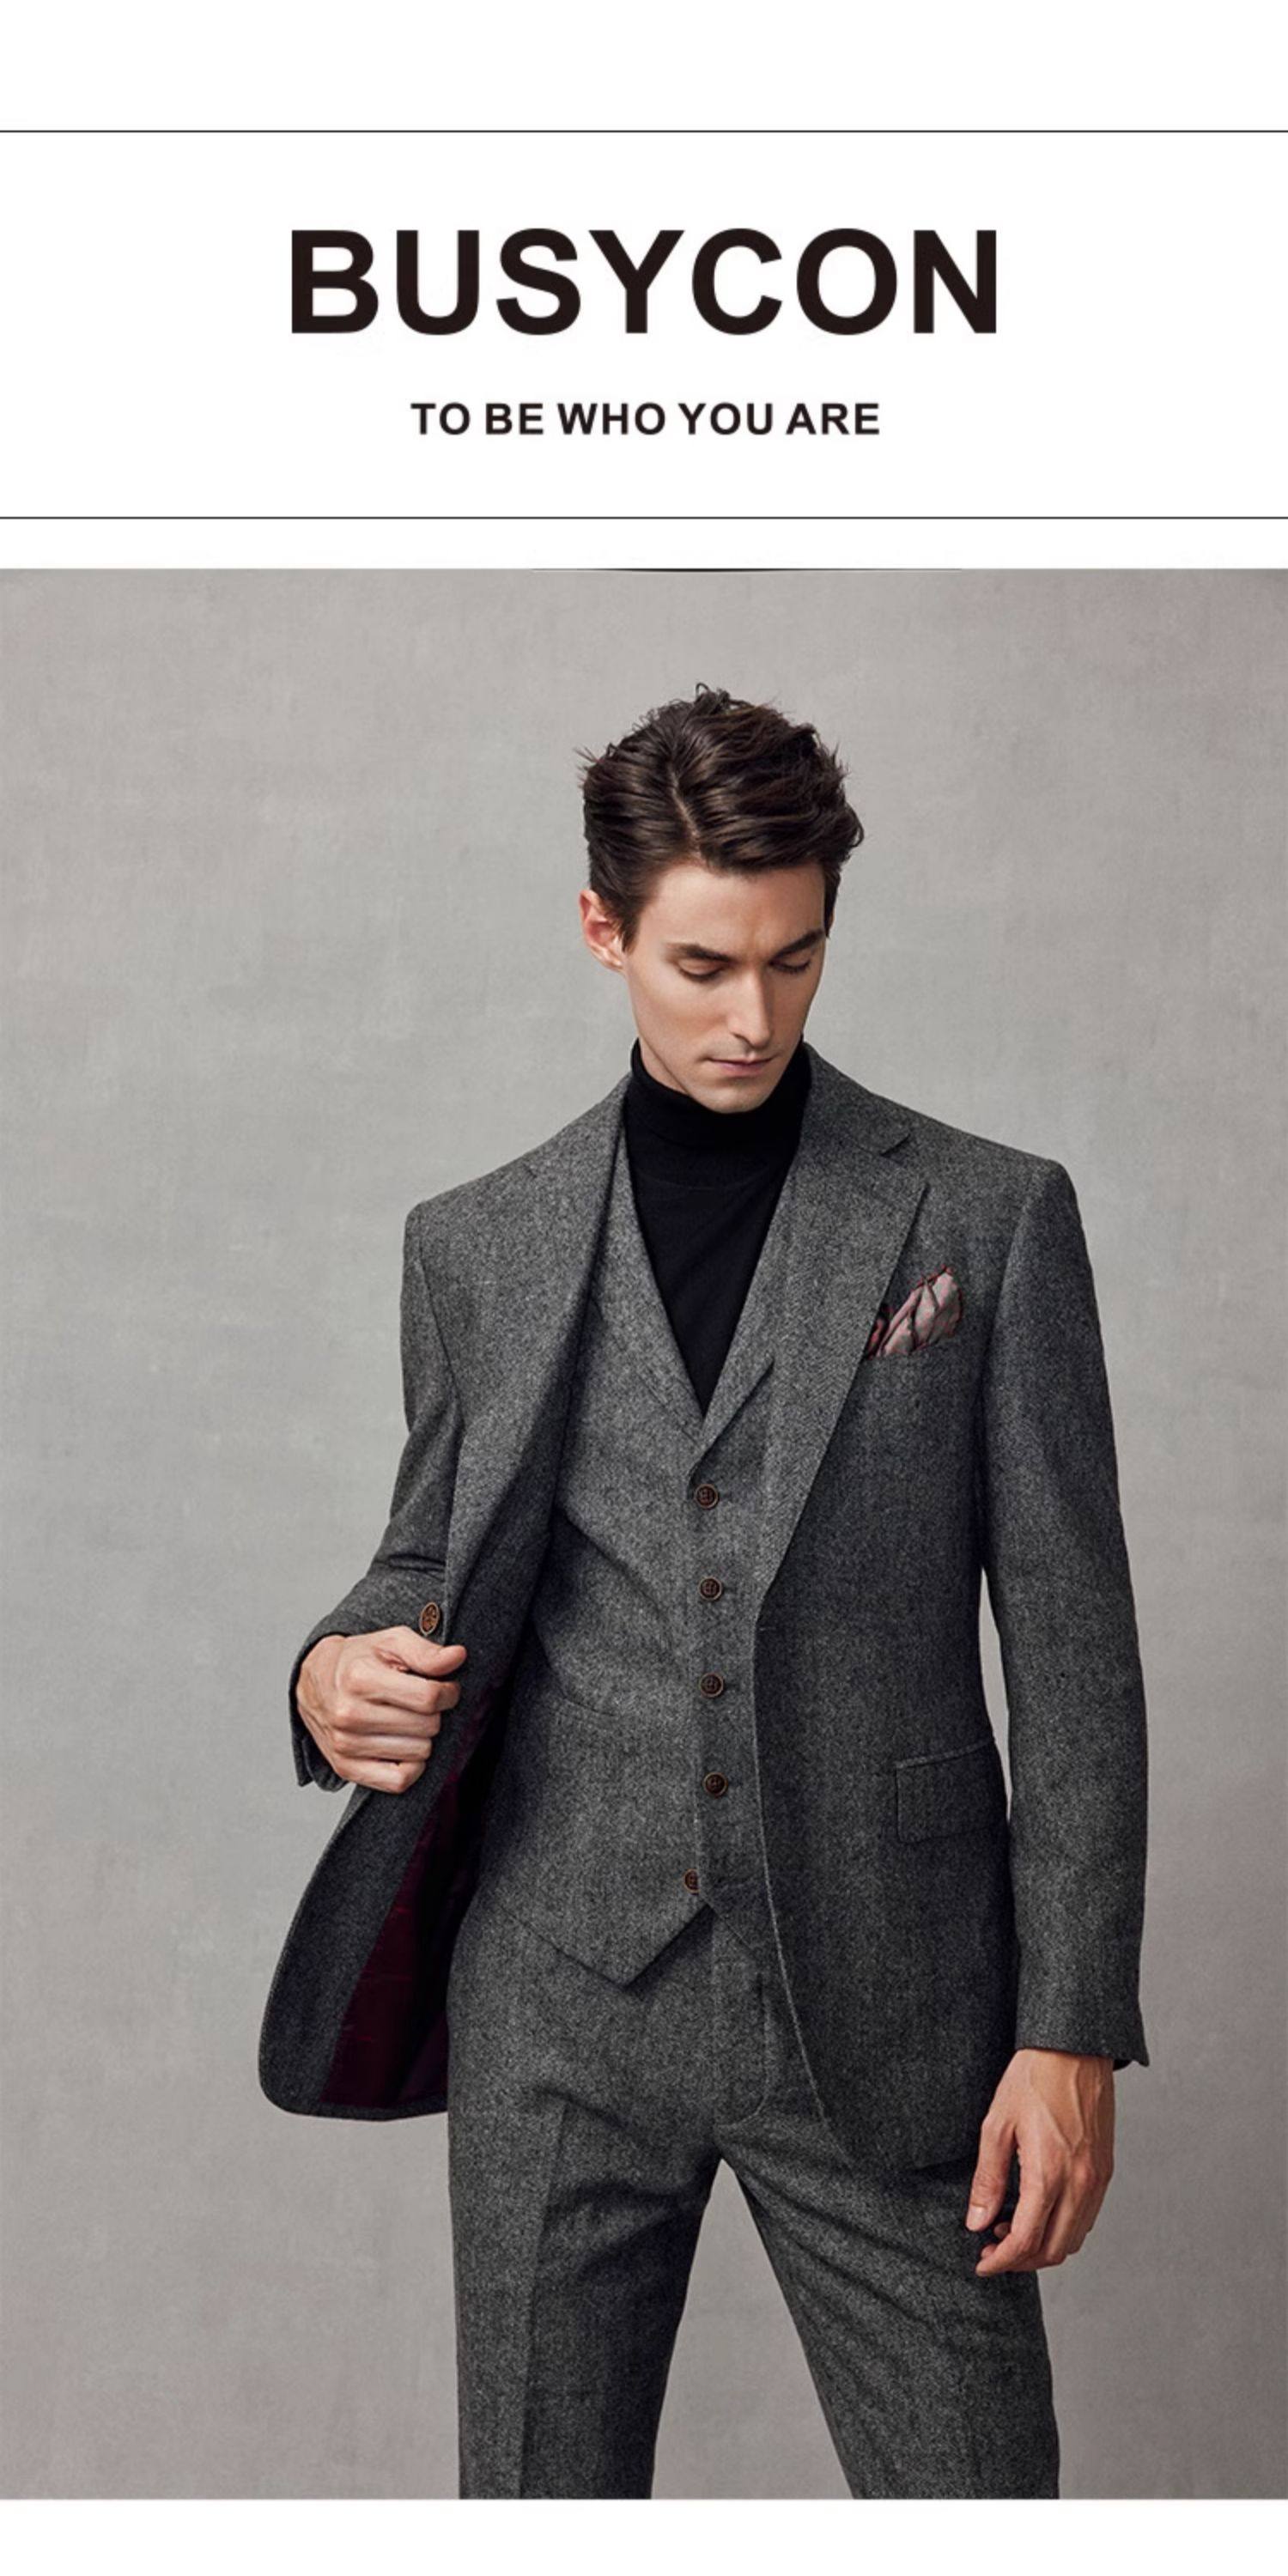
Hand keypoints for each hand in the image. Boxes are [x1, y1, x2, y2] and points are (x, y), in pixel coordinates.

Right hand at [296, 1626, 467, 1792]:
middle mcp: (349, 1714)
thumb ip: (426, 1651)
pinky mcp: (346, 1768)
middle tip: (422, 1704)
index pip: (428, 1698)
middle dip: (434, 1713)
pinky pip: (399, 1781)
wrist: (314, 1683)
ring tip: (408, 1720)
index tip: (445, 1688)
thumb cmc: (357, 1661)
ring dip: (423, 1737)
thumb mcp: (390, 1642)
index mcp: (361, 1678)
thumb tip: (457, 1657)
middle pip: (427, 1726)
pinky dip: (412, 1766)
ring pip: (419, 1753)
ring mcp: (346, 1744)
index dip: (448, 1692)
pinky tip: (405, 1746)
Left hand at [966, 2048, 1114, 2274]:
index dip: (1000, 2261)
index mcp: (1049, 2174)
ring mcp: (1097, 2179)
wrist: (1075, 2049)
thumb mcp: (996, 2125)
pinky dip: (1062, 2228)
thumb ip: (988, 2180)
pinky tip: (1038, 2211)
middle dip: (1020, 2260)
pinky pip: (1086, 2218)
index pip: (1025, 2240)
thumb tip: (976, 2222)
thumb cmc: (1032, 2080)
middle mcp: (1080, 2184)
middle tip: (992, 2248)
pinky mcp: (1105, 2170)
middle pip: (1052, 2250)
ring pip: (1073, 2239)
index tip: (982, 2263)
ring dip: (1042, 2246)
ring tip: (1010, 2227)